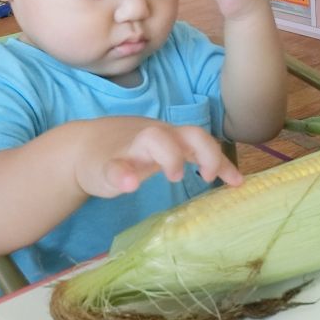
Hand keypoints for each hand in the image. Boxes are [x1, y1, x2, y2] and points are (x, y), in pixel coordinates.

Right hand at [74, 120, 242, 197]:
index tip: (236, 183)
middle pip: (185, 133)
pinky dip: (123, 175)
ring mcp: (131, 149)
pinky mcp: (105, 165)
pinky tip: (128, 185)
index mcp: (171, 136)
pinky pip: (114, 167)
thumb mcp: (169, 150)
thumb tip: (237, 178)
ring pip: (153, 140)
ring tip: (175, 176)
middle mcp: (155, 138)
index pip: (202, 140)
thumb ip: (199, 158)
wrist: (82, 146)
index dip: (221, 158)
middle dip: (203, 151)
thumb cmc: (134, 149)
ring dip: (169, 155)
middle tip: (207, 175)